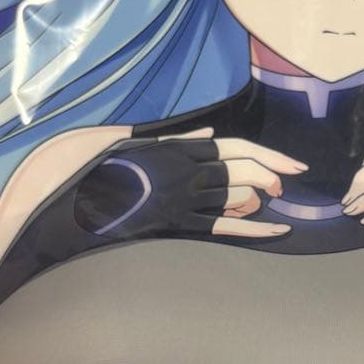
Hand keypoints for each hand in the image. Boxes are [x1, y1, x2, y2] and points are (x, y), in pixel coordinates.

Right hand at [77, 127, 307, 239]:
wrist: (72, 203)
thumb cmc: (101, 169)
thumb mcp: (138, 142)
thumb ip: (177, 138)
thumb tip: (210, 133)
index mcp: (177, 150)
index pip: (234, 148)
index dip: (267, 155)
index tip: (292, 164)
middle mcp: (184, 174)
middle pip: (242, 171)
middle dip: (271, 175)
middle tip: (288, 182)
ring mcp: (181, 201)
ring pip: (235, 199)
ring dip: (255, 201)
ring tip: (262, 201)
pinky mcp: (176, 225)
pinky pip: (223, 228)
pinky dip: (255, 230)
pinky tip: (279, 230)